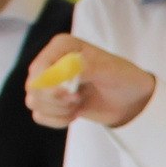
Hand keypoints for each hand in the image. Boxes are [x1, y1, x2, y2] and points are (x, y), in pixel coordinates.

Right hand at [23, 36, 155, 129]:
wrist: (132, 99)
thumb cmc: (123, 77)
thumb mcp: (110, 70)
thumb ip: (87, 68)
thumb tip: (65, 73)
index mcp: (62, 46)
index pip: (39, 68)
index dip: (50, 86)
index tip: (73, 93)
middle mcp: (51, 61)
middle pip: (32, 87)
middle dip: (56, 100)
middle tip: (78, 99)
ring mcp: (49, 82)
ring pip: (33, 102)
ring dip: (58, 110)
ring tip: (78, 105)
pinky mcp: (52, 101)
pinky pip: (39, 116)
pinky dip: (57, 120)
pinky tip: (74, 114)